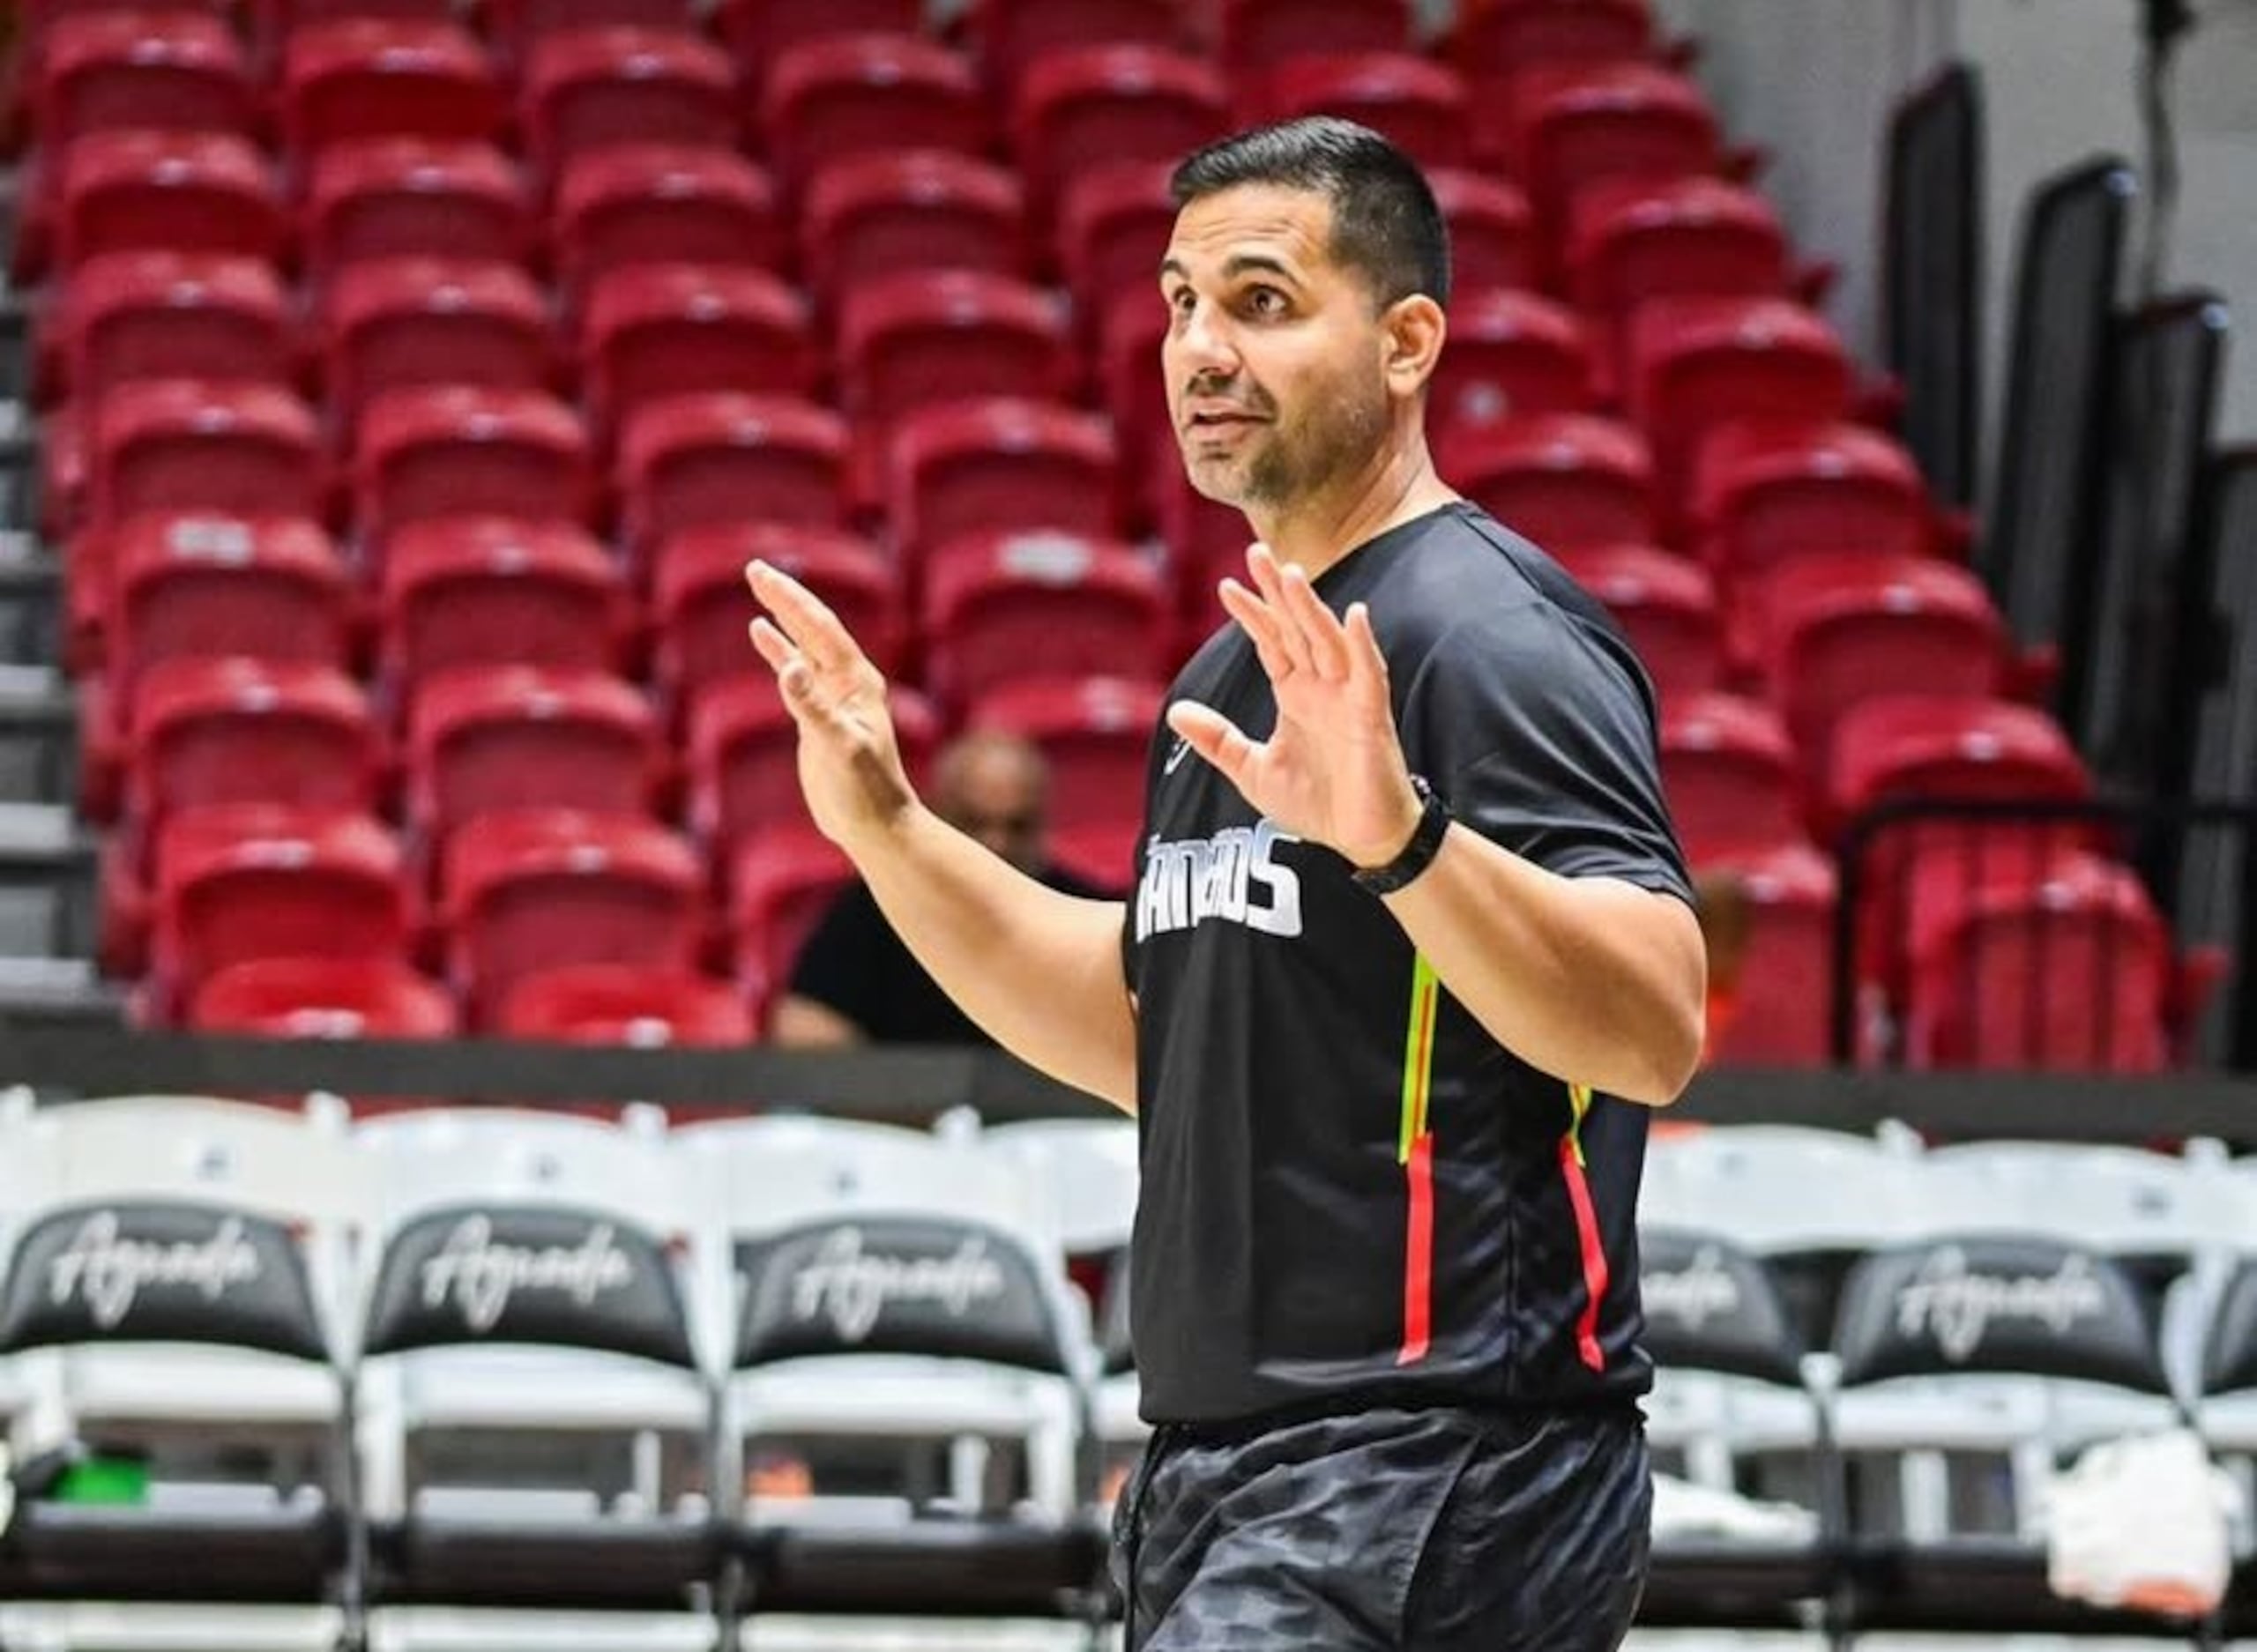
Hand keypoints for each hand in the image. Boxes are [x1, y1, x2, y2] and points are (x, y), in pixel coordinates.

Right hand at [745, 559, 917, 852]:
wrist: (876, 827)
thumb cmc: (865, 790)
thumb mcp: (837, 747)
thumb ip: (812, 707)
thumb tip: (788, 667)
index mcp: (857, 681)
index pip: (820, 629)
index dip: (791, 600)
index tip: (763, 575)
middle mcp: (848, 682)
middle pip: (813, 628)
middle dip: (786, 598)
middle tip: (755, 569)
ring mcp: (833, 698)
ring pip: (804, 645)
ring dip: (782, 618)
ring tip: (759, 588)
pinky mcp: (818, 718)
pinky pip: (795, 673)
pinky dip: (778, 652)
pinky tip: (760, 634)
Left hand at [1169, 545, 1422, 868]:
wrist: (1359, 840)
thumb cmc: (1315, 803)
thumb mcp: (1252, 770)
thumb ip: (1217, 740)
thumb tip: (1174, 712)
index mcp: (1296, 693)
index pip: (1271, 642)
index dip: (1252, 614)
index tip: (1226, 585)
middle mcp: (1322, 687)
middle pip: (1297, 628)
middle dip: (1278, 591)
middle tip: (1257, 550)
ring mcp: (1349, 698)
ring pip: (1328, 641)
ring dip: (1311, 608)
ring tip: (1290, 574)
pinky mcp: (1372, 717)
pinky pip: (1370, 674)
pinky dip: (1363, 644)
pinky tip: (1355, 615)